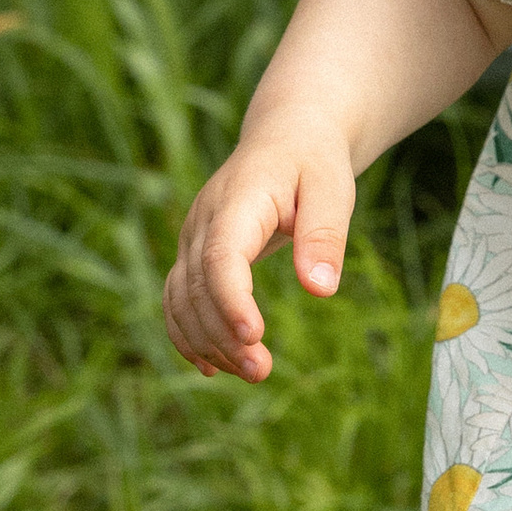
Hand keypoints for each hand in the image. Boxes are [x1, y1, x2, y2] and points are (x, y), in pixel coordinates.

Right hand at [164, 119, 357, 381]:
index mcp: (239, 199)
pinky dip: (189, 334)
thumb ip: (324, 235)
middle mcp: (204, 220)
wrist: (286, 138)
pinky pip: (178, 299)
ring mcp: (193, 237)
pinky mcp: (193, 253)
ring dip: (208, 342)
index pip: (221, 255)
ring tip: (252, 372)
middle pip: (198, 286)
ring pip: (181, 299)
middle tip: (262, 371)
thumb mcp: (333, 189)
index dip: (231, 299)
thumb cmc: (314, 163)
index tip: (254, 336)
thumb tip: (321, 289)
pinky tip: (213, 367)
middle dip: (224, 334)